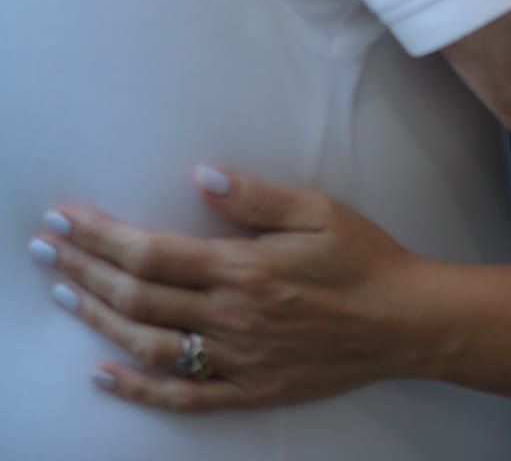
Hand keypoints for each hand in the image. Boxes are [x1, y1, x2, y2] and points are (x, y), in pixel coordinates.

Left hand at [30, 168, 429, 413]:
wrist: (402, 322)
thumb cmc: (362, 257)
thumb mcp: (318, 210)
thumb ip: (256, 197)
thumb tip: (200, 176)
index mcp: (243, 269)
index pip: (152, 253)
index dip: (102, 236)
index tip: (66, 218)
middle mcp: (229, 319)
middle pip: (137, 297)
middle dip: (84, 270)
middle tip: (44, 249)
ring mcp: (235, 361)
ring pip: (147, 345)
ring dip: (98, 319)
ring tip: (65, 294)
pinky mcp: (246, 391)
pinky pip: (179, 396)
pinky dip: (134, 389)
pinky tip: (101, 373)